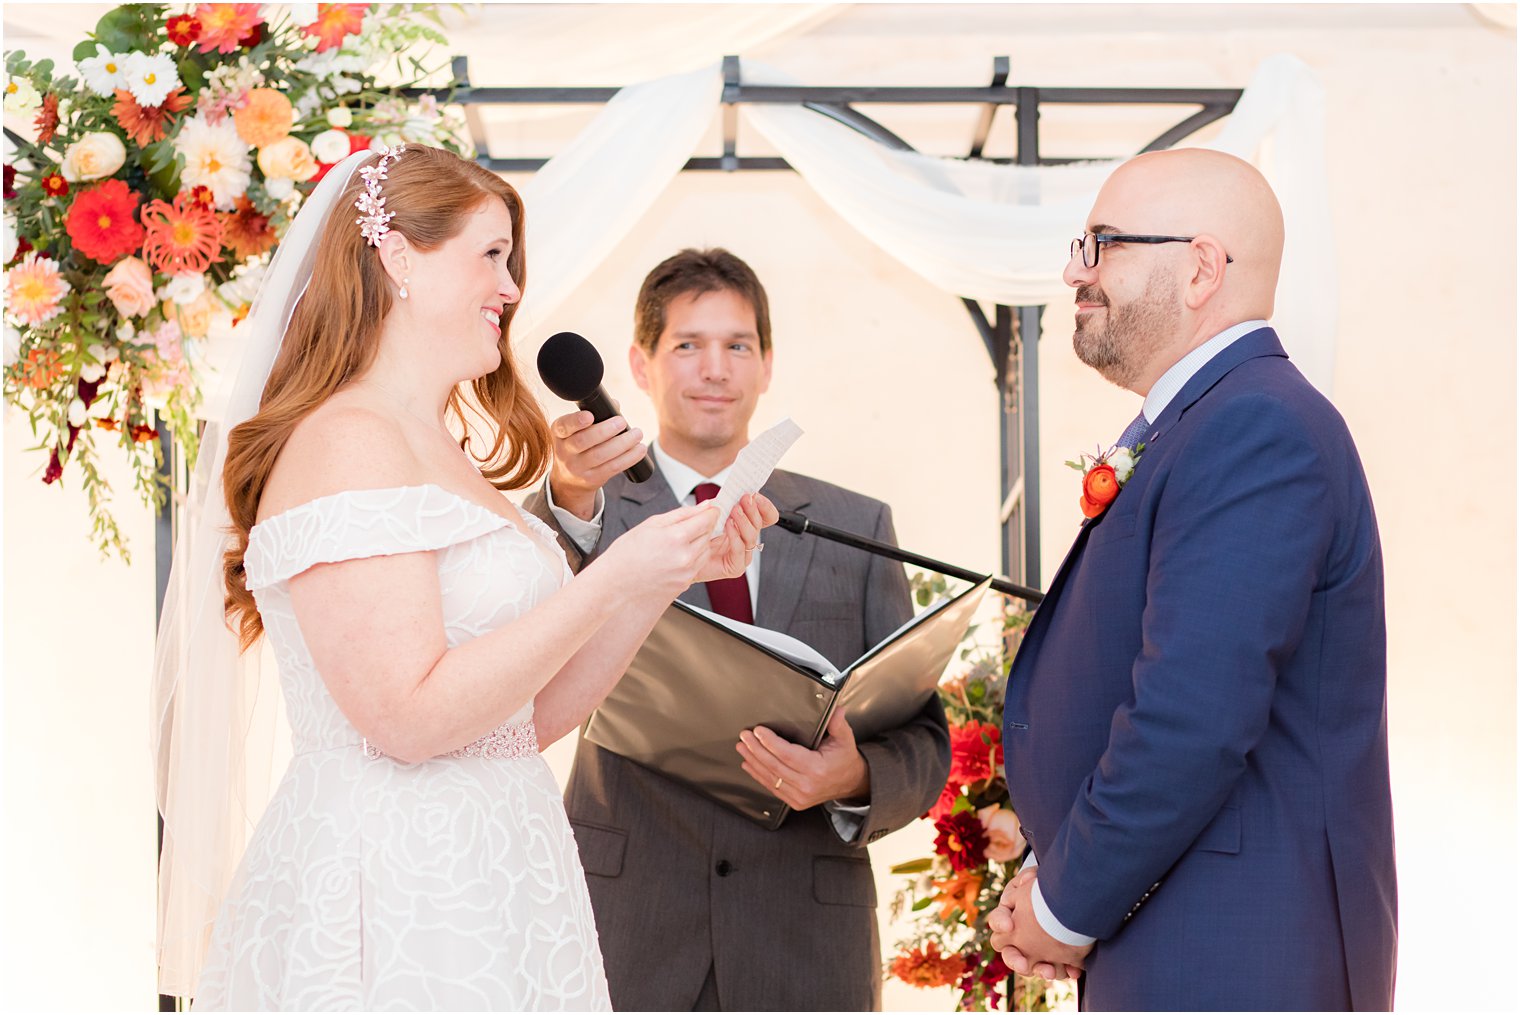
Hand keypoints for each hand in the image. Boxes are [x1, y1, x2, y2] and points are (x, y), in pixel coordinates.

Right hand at [547, 409, 648, 519]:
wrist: (570, 480)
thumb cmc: (579, 446)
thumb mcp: (577, 431)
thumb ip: (595, 415)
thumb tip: (615, 404)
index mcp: (560, 433)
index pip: (564, 426)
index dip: (576, 421)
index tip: (590, 416)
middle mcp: (564, 451)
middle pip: (583, 441)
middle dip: (605, 430)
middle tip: (622, 422)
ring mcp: (577, 468)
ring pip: (600, 455)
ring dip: (622, 443)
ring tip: (637, 434)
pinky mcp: (592, 479)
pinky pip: (613, 467)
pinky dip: (629, 457)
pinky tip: (640, 449)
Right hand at [593, 502, 719, 601]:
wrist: (614, 587)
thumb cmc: (625, 557)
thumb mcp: (650, 525)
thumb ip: (681, 514)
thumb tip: (703, 506)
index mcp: (676, 538)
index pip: (707, 519)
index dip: (710, 512)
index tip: (709, 510)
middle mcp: (685, 557)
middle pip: (709, 534)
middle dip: (701, 527)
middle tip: (681, 528)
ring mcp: (686, 573)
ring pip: (706, 551)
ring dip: (697, 544)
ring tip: (673, 545)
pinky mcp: (685, 585)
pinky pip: (697, 566)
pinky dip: (691, 559)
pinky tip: (671, 559)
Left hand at [695, 492, 778, 583]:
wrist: (679, 557)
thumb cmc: (693, 535)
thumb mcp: (705, 513)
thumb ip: (717, 504)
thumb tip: (728, 494)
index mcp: (743, 524)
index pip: (766, 516)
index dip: (764, 506)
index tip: (755, 495)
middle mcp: (745, 538)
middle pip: (760, 524)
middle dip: (753, 509)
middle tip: (744, 499)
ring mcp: (742, 553)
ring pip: (752, 536)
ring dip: (744, 521)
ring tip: (734, 511)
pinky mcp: (735, 566)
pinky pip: (741, 550)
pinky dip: (736, 536)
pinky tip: (728, 526)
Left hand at [736, 707, 869, 809]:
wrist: (850, 782)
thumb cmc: (844, 759)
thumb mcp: (845, 738)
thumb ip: (838, 723)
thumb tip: (836, 709)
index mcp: (817, 769)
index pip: (787, 754)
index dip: (770, 742)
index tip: (758, 731)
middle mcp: (807, 785)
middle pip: (774, 765)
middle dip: (756, 749)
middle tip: (745, 736)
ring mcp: (800, 796)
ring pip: (770, 777)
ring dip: (753, 761)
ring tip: (743, 747)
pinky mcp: (795, 802)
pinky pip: (772, 788)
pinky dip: (758, 775)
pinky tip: (748, 764)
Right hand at [986, 869, 1089, 980]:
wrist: (1073, 900)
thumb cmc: (1046, 890)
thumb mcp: (1037, 880)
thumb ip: (1029, 878)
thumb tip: (1028, 880)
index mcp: (1010, 918)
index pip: (997, 921)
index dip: (1000, 923)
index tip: (1009, 925)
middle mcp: (1020, 939)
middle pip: (1009, 954)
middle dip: (1014, 960)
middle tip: (1023, 963)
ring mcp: (1037, 952)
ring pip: (1032, 968)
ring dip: (1039, 970)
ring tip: (1049, 971)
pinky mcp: (1057, 960)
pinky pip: (1057, 971)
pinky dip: (1064, 971)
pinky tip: (1073, 970)